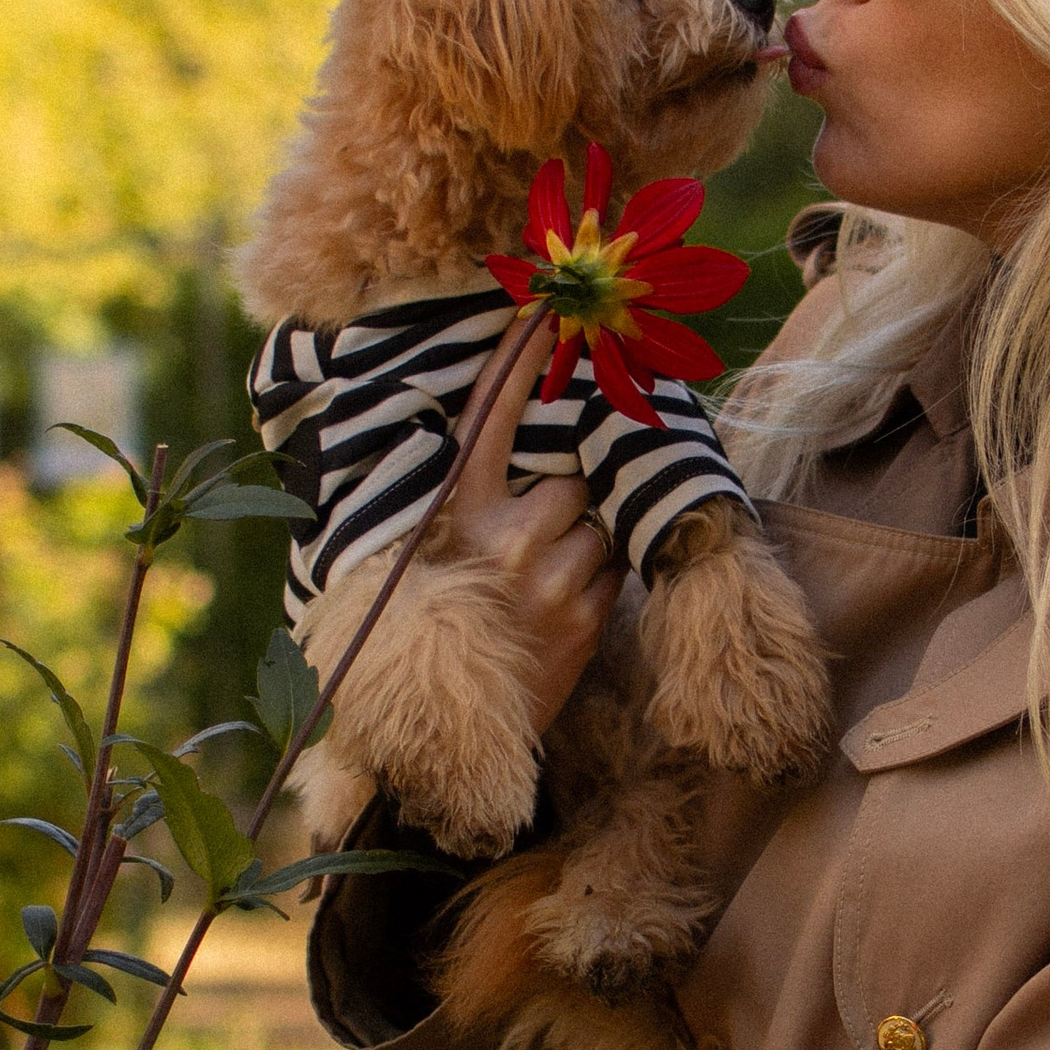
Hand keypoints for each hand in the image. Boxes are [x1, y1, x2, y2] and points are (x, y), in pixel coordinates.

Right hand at [439, 320, 617, 732]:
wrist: (458, 731)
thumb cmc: (446, 635)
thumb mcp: (432, 564)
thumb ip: (468, 512)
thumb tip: (521, 467)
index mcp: (456, 519)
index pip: (489, 424)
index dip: (516, 368)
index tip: (542, 318)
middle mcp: (505, 541)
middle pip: (569, 480)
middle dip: (568, 500)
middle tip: (544, 533)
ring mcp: (551, 581)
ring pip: (598, 522)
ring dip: (588, 540)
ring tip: (552, 577)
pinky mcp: (586, 621)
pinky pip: (617, 566)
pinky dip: (604, 573)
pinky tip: (572, 597)